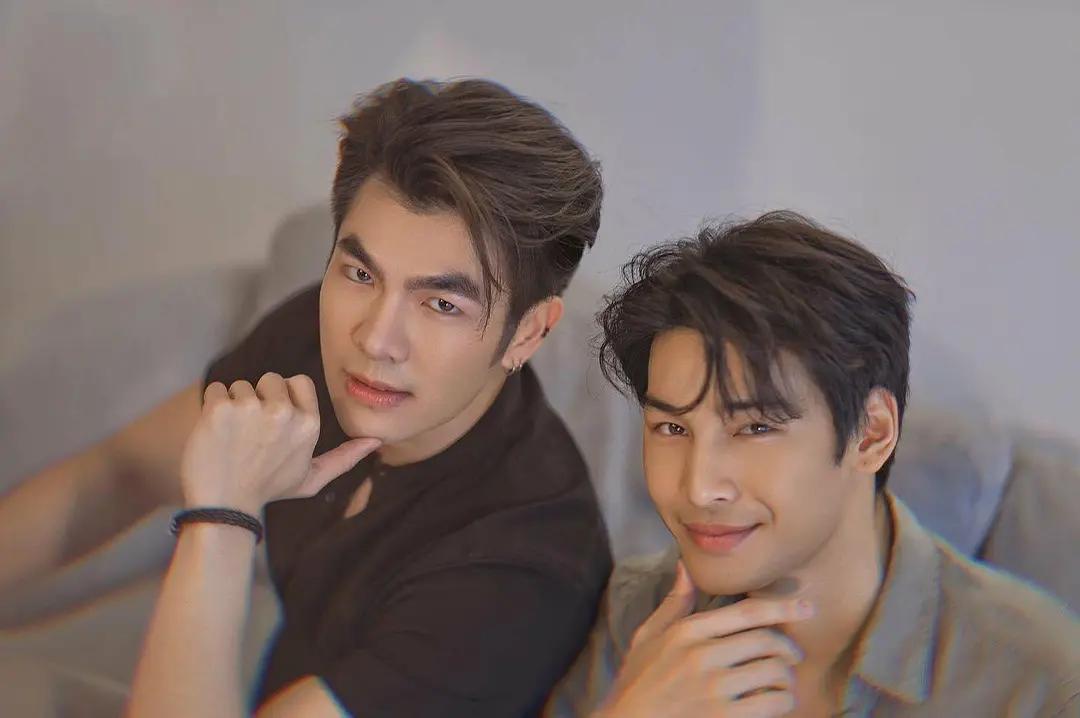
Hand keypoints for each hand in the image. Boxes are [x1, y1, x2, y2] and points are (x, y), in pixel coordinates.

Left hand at [180, 373, 379, 514]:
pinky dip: (210, 407)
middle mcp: (284, 413)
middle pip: (268, 379)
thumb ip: (343, 458)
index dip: (283, 396)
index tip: (272, 421)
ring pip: (239, 385)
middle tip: (250, 434)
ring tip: (232, 438)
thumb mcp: (311, 479)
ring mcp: (251, 409)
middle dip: (257, 399)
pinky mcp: (220, 409)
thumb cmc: (268, 490)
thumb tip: (376, 441)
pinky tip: (214, 433)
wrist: (223, 507)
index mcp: (309, 425)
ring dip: (232, 405)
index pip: (297, 381)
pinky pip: (215, 389)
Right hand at [599, 562, 812, 717]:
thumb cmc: (636, 683)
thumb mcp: (648, 638)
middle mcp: (701, 657)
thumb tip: (686, 567)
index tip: (807, 608)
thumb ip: (674, 604)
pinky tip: (773, 704)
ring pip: (774, 673)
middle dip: (788, 648)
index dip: (782, 608)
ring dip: (786, 679)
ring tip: (781, 684)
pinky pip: (772, 704)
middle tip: (792, 657)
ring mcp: (713, 690)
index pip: (746, 613)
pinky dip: (781, 703)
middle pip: (767, 641)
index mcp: (686, 633)